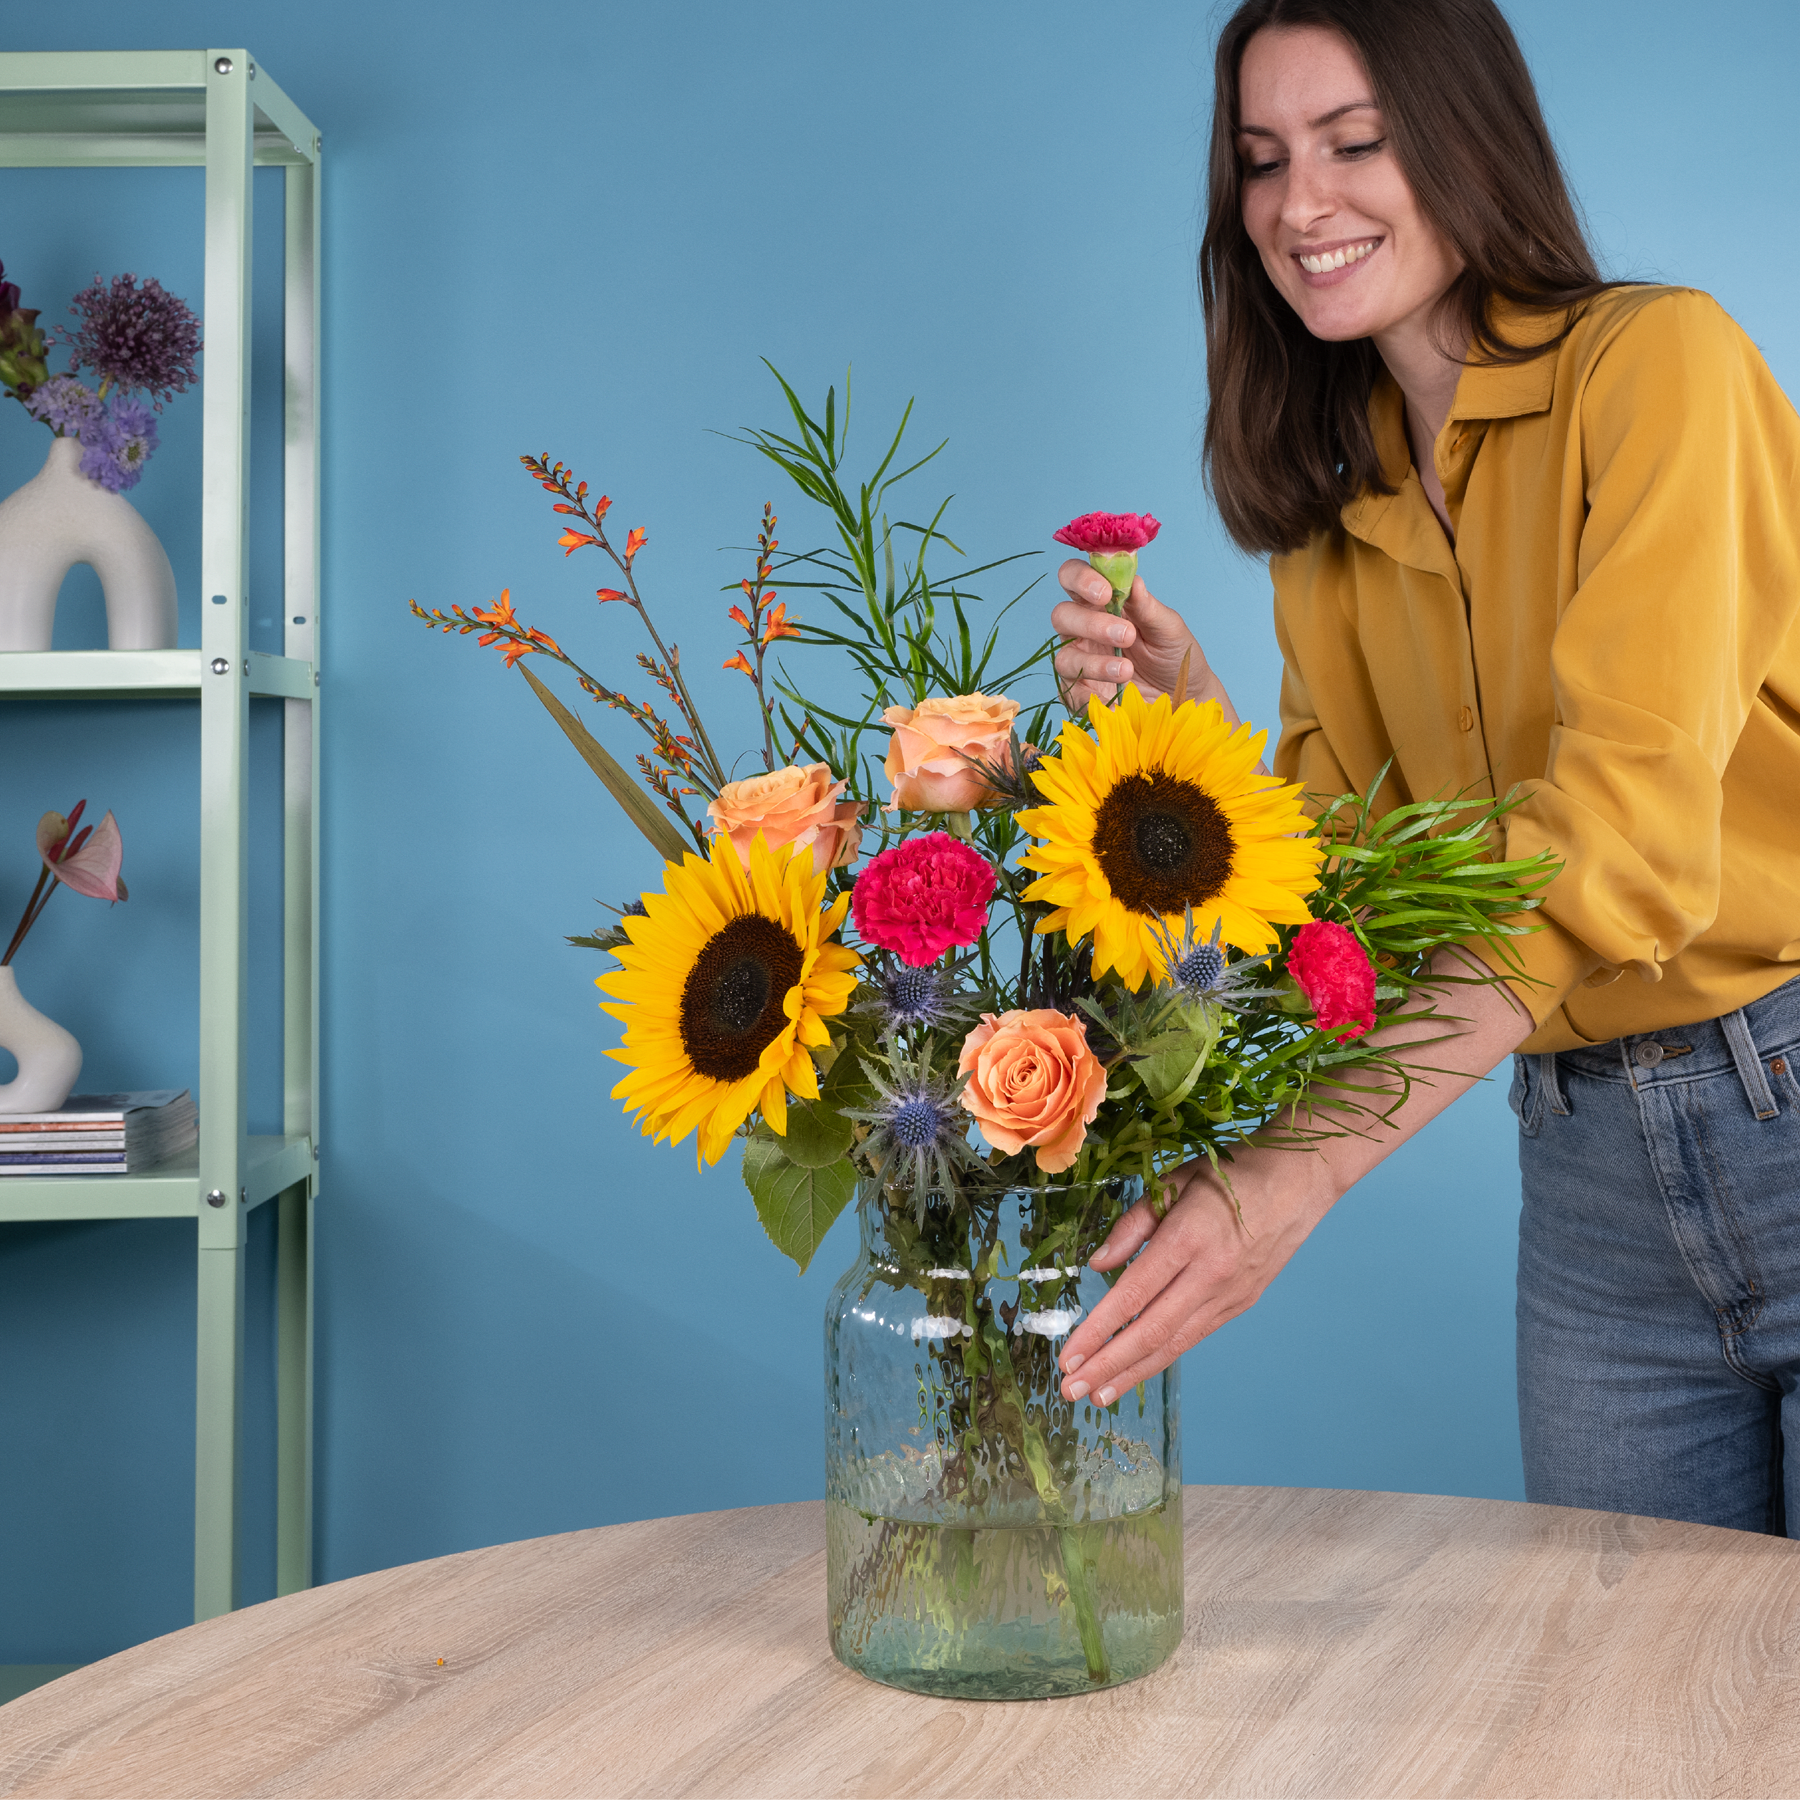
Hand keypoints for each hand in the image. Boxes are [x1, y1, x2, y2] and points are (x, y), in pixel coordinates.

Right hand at [1050, 560, 1214, 713]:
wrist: (1185, 698)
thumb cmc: (1174, 656)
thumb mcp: (1169, 629)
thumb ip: (1148, 607)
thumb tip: (1133, 581)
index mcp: (1102, 603)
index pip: (1073, 578)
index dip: (1080, 579)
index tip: (1105, 592)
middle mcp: (1084, 630)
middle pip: (1062, 615)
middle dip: (1091, 623)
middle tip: (1126, 635)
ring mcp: (1079, 662)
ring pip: (1065, 656)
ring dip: (1095, 663)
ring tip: (1127, 670)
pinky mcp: (1080, 694)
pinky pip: (1070, 693)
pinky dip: (1090, 697)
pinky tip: (1116, 702)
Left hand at [1054, 949, 1533, 1403]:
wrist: (1299, 1179)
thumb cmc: (1230, 1173)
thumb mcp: (1173, 1181)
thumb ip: (1132, 1224)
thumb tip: (1097, 1265)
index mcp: (1189, 1238)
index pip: (1134, 1295)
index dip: (1098, 1330)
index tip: (1068, 1355)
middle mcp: (1210, 1275)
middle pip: (1151, 1332)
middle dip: (1108, 1366)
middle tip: (1071, 1390)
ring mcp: (1230, 1295)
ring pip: (1174, 1344)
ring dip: (1132, 1372)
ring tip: (1098, 1394)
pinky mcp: (1241, 1304)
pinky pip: (1194, 1337)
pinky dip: (1162, 1358)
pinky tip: (1136, 1370)